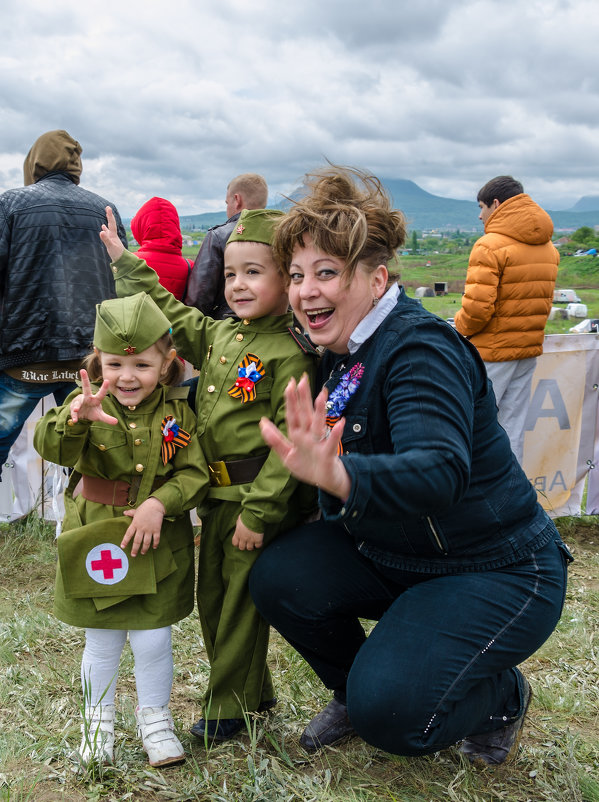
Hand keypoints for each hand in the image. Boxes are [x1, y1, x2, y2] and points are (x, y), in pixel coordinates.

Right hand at [70, 370, 117, 424]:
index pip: (101, 393)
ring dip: (76, 406)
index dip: (104, 388)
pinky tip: (74, 420)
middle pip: (86, 387)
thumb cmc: (92, 412)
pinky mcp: (74, 408)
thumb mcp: (100, 416)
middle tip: (82, 370)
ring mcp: (79, 402)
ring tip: (76, 410)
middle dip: (84, 379)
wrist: (82, 416)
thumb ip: (107, 418)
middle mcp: (87, 398)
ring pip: (77, 402)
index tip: (107, 380)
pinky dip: (74, 416)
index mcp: (95, 399)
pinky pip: (73, 411)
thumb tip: (116, 422)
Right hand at [99, 206, 124, 261]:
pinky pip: (107, 235)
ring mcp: (112, 239)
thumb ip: (106, 240)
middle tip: (107, 208)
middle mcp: (113, 236)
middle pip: (111, 224)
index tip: (108, 207)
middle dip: (109, 216)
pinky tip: (104, 230)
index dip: (110, 215)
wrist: (123, 261)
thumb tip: (101, 231)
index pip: (111, 223)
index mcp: (113, 235)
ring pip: (109, 229)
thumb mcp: (111, 247)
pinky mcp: (111, 243)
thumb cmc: (117, 255)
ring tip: (105, 218)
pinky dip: (105, 231)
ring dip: (107, 223)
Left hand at [121, 497, 165, 556]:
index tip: (123, 546)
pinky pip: (156, 539)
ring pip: (146, 542)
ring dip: (144, 548)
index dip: (125, 541)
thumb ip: (130, 513)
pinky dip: (155, 544)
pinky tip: (154, 547)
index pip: (128, 534)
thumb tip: (124, 512)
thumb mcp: (136, 510)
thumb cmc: (145, 507)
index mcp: (135, 524)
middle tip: (133, 555)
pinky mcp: (157, 529)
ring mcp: (149, 529)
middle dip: (135, 549)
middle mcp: (141, 528)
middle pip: (137, 541)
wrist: (156, 505)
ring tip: (143, 553)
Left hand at [232, 516, 263, 550]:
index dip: (237, 543)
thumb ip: (238, 524)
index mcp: (238, 533)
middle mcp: (243, 538)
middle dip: (244, 546)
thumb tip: (239, 524)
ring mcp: (251, 540)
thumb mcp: (239, 520)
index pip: (235, 543)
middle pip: (242, 547)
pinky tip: (259, 541)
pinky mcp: (258, 540)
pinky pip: (258, 546)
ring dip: (251, 546)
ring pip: (250, 548)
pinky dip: (259, 544)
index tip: (240, 541)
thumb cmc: (246, 516)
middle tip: (247, 542)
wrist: (255, 516)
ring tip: (253, 543)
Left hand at [259, 374, 350, 501]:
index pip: (292, 415)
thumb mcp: (287, 455)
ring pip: (318, 424)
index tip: (289, 383)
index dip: (290, 401)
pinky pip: (332, 443)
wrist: (324, 482)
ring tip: (321, 395)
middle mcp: (308, 435)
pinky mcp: (328, 454)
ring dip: (320, 411)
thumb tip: (262, 422)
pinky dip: (336, 434)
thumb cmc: (307, 466)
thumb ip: (275, 439)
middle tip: (302, 379)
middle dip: (303, 398)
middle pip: (305, 414)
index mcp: (297, 435)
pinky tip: (340, 423)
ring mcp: (319, 443)